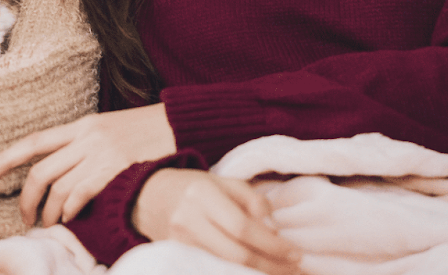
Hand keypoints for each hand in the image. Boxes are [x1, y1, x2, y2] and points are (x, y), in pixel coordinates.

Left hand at [0, 104, 175, 226]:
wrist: (181, 124)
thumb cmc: (146, 131)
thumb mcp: (109, 129)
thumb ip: (84, 144)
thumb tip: (63, 166)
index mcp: (81, 126)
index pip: (34, 142)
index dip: (7, 159)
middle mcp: (86, 138)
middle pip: (41, 171)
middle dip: (27, 198)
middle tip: (25, 217)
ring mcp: (100, 153)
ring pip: (58, 187)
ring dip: (49, 211)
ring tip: (49, 223)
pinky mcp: (116, 169)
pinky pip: (81, 194)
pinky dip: (71, 209)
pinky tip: (70, 218)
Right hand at [133, 168, 299, 274]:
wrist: (151, 197)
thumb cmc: (195, 187)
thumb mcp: (224, 182)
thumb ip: (251, 200)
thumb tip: (273, 228)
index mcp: (202, 195)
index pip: (242, 227)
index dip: (272, 244)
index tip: (295, 252)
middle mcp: (188, 220)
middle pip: (235, 253)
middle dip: (270, 265)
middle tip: (295, 269)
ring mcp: (180, 242)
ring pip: (226, 266)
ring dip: (258, 273)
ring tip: (282, 272)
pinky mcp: (178, 256)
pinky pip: (214, 269)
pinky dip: (238, 274)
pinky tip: (256, 273)